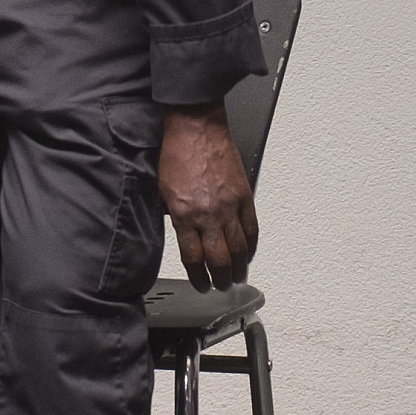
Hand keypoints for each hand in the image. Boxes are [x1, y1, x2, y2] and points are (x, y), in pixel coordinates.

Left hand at [158, 102, 258, 292]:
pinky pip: (252, 228)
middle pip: (220, 259)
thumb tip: (183, 236)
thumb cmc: (177, 153)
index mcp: (185, 214)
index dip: (198, 277)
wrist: (196, 128)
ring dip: (238, 268)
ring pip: (239, 248)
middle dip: (220, 278)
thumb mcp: (164, 191)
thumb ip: (175, 217)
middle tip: (220, 286)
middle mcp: (209, 214)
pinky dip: (251, 245)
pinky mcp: (244, 196)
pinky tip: (247, 254)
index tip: (200, 284)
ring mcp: (230, 206)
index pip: (194, 258)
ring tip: (235, 278)